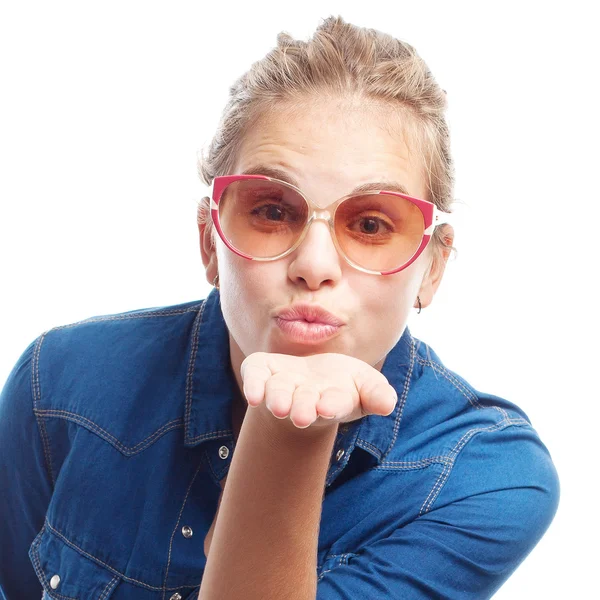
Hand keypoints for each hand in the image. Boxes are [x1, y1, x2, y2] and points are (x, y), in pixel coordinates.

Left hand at [240, 352, 396, 429]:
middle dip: (302, 408)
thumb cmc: (342, 383)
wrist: (309, 379)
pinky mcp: (262, 371)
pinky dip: (252, 384)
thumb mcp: (366, 384)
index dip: (332, 405)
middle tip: (301, 415)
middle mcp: (303, 398)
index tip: (327, 407)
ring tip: (279, 406)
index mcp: (331, 402)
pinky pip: (254, 377)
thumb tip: (388, 404)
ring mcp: (281, 385)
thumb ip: (377, 393)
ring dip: (278, 399)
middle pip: (302, 404)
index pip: (334, 405)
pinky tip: (251, 395)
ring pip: (278, 393)